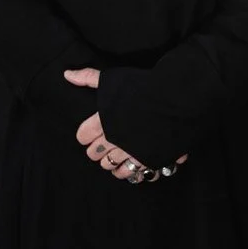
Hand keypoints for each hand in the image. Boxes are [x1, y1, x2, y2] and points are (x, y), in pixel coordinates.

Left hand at [66, 68, 185, 183]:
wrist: (180, 97)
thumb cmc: (145, 85)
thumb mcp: (113, 78)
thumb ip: (88, 78)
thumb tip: (66, 74)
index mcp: (103, 121)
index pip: (83, 136)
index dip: (84, 134)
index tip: (88, 133)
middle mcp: (115, 140)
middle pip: (95, 153)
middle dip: (96, 149)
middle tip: (101, 145)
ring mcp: (133, 152)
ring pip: (112, 166)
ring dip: (111, 163)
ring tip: (114, 159)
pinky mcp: (150, 160)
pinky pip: (134, 173)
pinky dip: (131, 172)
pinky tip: (131, 167)